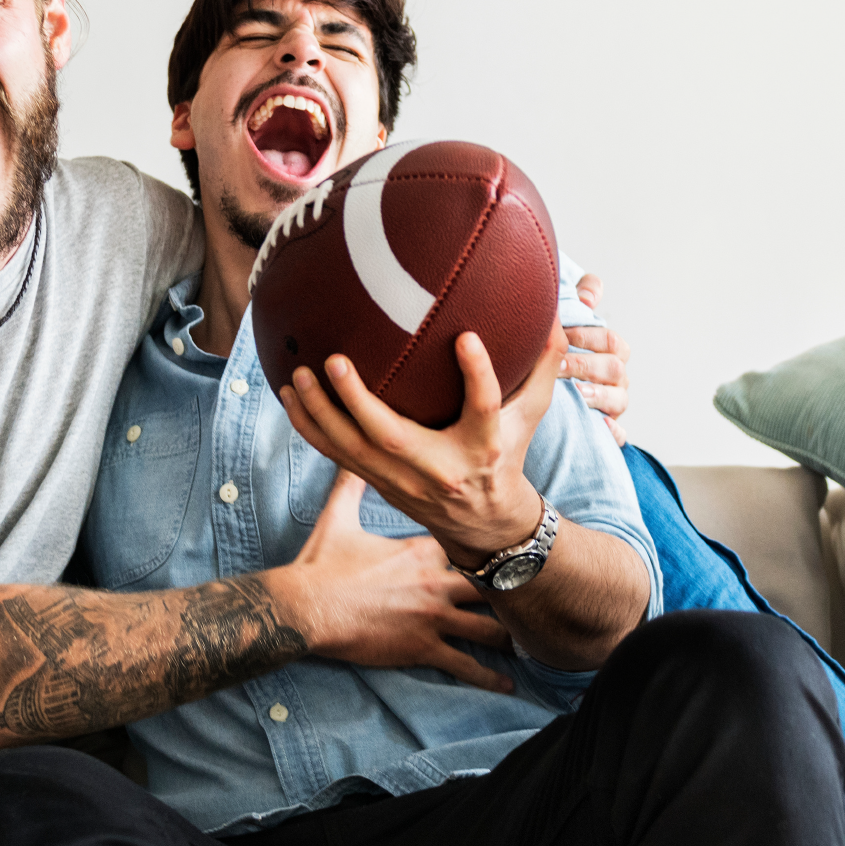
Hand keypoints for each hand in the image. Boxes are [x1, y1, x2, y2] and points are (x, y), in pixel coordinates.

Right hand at [270, 470, 510, 692]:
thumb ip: (350, 487)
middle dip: (510, 589)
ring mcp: (433, 617)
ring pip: (486, 626)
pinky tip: (509, 685)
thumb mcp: (337, 517)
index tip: (504, 544)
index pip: (465, 543)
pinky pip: (464, 665)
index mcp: (420, 550)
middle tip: (534, 593)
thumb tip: (349, 456)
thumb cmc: (320, 564)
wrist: (306, 606)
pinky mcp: (422, 647)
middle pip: (488, 584)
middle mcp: (435, 581)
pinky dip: (489, 677)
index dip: (485, 546)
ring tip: (529, 638)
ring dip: (508, 633)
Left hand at [279, 328, 566, 569]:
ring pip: (353, 449)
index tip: (465, 339)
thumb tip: (555, 320)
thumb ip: (542, 371)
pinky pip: (336, 455)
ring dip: (321, 413)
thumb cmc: (506, 457)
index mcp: (483, 446)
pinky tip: (289, 396)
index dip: (477, 375)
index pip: (484, 408)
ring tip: (297, 374)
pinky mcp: (379, 482)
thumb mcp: (530, 419)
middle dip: (359, 401)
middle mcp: (440, 467)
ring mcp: (404, 480)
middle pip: (394, 437)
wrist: (484, 524)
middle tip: (335, 361)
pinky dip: (310, 427)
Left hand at [562, 273, 629, 445]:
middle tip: (559, 366)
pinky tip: (600, 427)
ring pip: (620, 399)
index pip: (611, 340)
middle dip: (586, 365)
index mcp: (611, 351)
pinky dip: (613, 432)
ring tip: (577, 394)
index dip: (590, 336)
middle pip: (615, 368)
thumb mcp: (568, 325)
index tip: (565, 334)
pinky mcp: (609, 430)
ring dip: (599, 395)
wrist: (542, 399)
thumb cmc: (561, 357)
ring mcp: (614, 404)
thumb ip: (581, 299)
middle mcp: (617, 377)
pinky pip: (619, 435)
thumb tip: (588, 294)